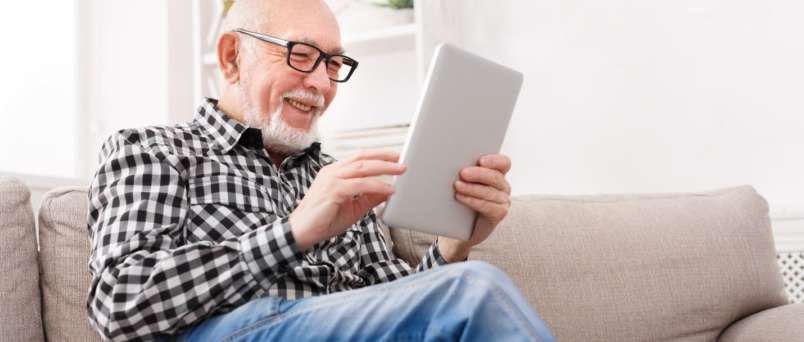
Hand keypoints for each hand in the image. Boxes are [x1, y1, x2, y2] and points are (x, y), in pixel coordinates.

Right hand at [289, 151, 405, 249]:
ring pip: (362, 168)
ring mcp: (331, 179)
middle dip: (385, 157)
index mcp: (335, 172)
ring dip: (384, 168)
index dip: (378, 155)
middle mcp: (332, 172)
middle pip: (362, 158)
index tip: (395, 157)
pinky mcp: (333, 190)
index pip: (359, 158)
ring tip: (400, 170)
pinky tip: (388, 189)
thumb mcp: (353, 208)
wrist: (302, 232)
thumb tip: (388, 190)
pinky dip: (376, 186)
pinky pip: (359, 185)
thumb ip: (369, 198)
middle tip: (402, 160)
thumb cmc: (323, 220)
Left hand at [439, 154, 511, 261]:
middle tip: (463, 173)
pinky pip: (488, 207)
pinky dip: (474, 201)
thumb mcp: (460, 180)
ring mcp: (502, 200)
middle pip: (496, 176)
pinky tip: (461, 197)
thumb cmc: (457, 198)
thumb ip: (461, 170)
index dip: (494, 160)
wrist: (458, 226)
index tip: (481, 160)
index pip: (503, 163)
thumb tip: (445, 159)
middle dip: (478, 174)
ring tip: (457, 185)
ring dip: (473, 188)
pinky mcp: (498, 213)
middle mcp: (502, 185)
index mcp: (496, 172)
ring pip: (490, 192)